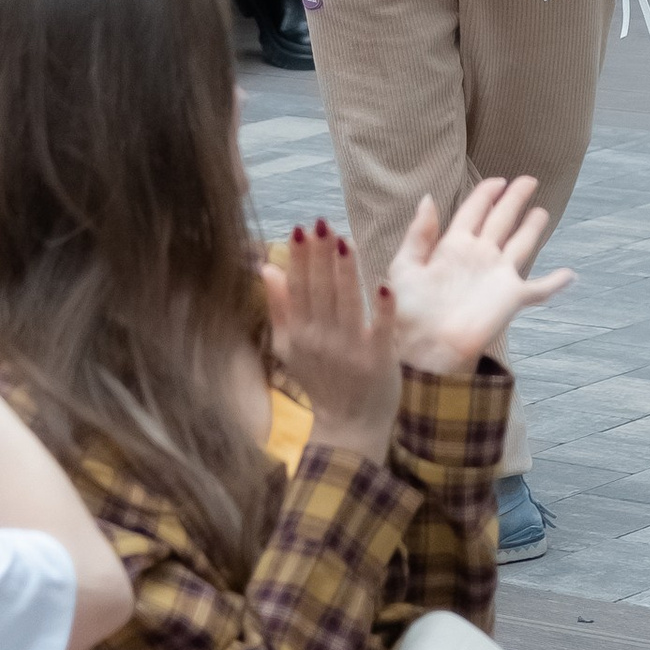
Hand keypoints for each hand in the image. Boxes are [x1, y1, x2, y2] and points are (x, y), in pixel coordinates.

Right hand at [259, 220, 398, 466]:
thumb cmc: (320, 380)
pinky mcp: (378, 360)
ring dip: (346, 272)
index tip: (300, 229)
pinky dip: (382, 310)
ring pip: (347, 303)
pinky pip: (381, 330)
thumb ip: (279, 307)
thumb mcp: (290, 347)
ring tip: (345, 240)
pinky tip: (384, 285)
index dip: (299, 258)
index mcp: (299, 334)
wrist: (350, 425)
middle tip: (323, 223)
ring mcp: (350, 351)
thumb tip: (265, 267)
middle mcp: (321, 340)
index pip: (297, 288)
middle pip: (320, 290)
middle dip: (320, 255)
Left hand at [384, 179, 572, 377]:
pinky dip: (555, 283)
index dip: (486, 194)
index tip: (498, 180)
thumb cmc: (409, 312)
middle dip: (514, 199)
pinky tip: (570, 275)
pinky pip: (539, 289)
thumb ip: (419, 233)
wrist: (426, 348)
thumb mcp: (406, 267)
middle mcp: (479, 257)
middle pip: (501, 220)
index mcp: (453, 246)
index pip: (473, 211)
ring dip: (532, 228)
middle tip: (529, 180)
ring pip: (520, 244)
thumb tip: (429, 197)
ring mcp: (497, 276)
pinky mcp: (511, 299)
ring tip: (542, 211)